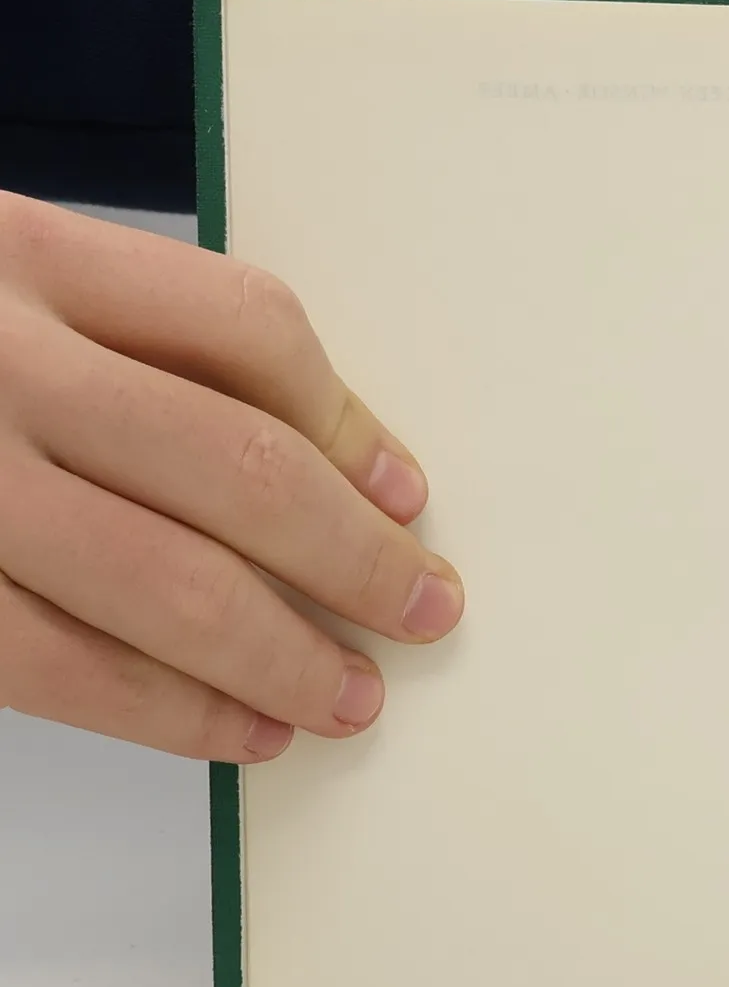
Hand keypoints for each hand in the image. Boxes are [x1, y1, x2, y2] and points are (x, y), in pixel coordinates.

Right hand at [0, 195, 463, 761]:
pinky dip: (167, 712)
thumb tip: (341, 464)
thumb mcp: (1, 278)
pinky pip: (56, 666)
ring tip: (352, 698)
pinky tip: (238, 732)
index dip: (348, 424)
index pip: (243, 326)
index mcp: (24, 255)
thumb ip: (136, 341)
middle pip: (231, 465)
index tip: (407, 498)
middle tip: (428, 613)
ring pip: (160, 581)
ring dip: (281, 655)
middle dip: (352, 560)